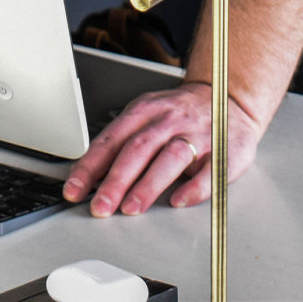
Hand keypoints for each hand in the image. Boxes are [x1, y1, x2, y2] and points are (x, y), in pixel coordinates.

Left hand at [62, 82, 264, 216]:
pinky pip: (210, 171)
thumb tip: (90, 176)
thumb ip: (122, 142)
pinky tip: (179, 200)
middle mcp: (170, 121)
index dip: (91, 166)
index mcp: (145, 111)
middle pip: (138, 149)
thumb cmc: (180, 113)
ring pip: (170, 158)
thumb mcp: (146, 115)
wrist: (227, 96)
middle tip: (100, 206)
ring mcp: (198, 134)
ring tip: (131, 208)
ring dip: (148, 185)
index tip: (75, 190)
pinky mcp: (225, 151)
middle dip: (116, 180)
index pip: (112, 140)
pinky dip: (194, 188)